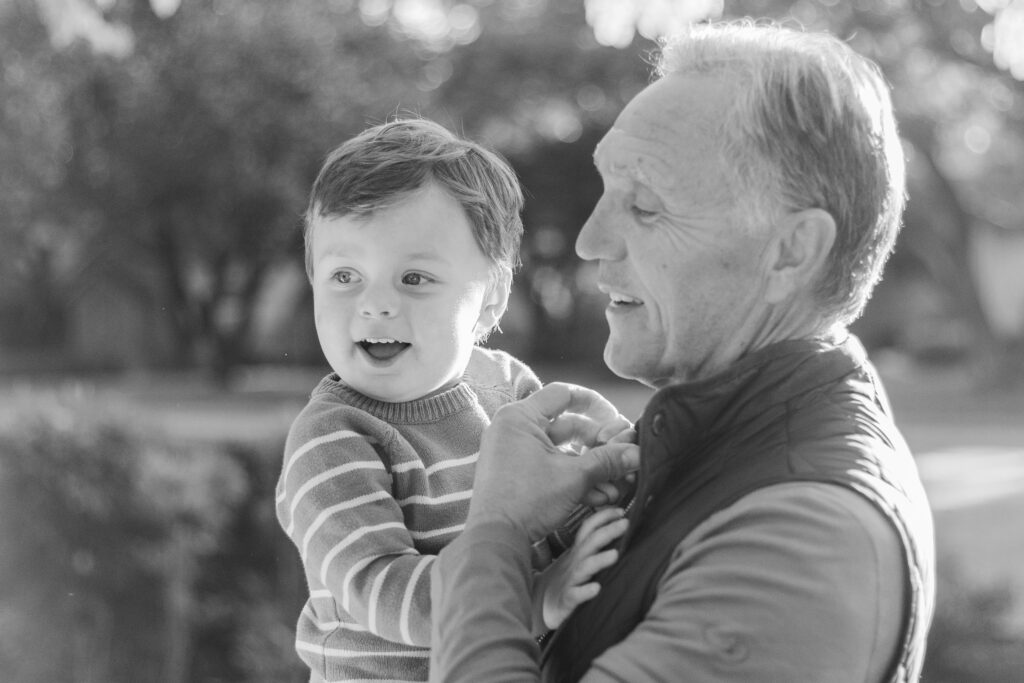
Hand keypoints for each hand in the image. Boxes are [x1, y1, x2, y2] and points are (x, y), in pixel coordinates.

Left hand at [468, 383, 639, 541]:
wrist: (495, 540)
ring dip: (592, 468)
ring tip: (617, 486)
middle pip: (569, 426)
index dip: (594, 404)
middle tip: (623, 459)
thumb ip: (607, 460)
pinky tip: (600, 497)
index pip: (563, 394)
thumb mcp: (573, 478)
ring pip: (564, 451)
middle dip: (600, 447)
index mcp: (520, 417)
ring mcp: (516, 453)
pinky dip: (575, 479)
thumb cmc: (526, 501)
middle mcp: (515, 430)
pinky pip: (552, 468)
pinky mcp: (519, 475)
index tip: (616, 420)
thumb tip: (638, 452)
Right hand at [535, 507, 628, 630]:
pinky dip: (585, 591)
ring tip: (615, 555)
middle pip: (590, 543)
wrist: (540, 603)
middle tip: (625, 524)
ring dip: (599, 560)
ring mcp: (570, 580)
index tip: (621, 511)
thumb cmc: (564, 578)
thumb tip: (616, 528)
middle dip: (608, 532)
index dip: (603, 517)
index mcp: (577, 551)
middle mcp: (574, 562)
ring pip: (585, 568)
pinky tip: (596, 588)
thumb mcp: (575, 558)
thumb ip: (591, 544)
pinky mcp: (567, 600)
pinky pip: (576, 595)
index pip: (589, 528)